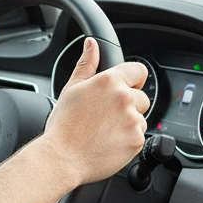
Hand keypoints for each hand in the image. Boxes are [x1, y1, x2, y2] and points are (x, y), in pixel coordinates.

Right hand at [41, 38, 149, 187]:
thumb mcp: (71, 89)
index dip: (131, 81)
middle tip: (104, 116)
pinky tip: (108, 142)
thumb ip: (87, 64)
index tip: (122, 90)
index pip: (139, 71)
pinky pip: (138, 136)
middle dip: (128, 105)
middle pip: (141, 97)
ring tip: (103, 131)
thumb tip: (92, 44)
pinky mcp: (137, 140)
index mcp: (109, 81)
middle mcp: (124, 98)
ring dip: (127, 123)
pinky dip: (127, 140)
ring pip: (140, 118)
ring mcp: (133, 120)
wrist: (62, 158)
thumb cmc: (63, 126)